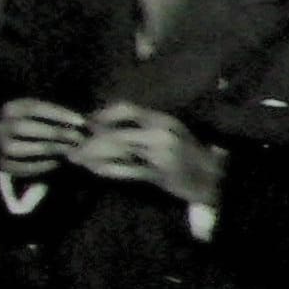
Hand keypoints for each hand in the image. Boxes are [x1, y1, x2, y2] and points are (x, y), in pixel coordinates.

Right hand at [0, 98, 88, 180]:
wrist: (18, 141)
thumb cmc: (41, 124)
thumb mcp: (46, 114)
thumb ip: (59, 116)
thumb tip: (84, 121)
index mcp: (11, 108)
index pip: (33, 107)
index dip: (58, 114)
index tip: (81, 121)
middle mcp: (0, 126)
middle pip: (24, 127)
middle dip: (54, 133)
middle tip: (78, 138)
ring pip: (18, 148)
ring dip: (47, 149)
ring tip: (69, 149)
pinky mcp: (4, 165)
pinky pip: (19, 167)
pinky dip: (40, 165)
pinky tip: (57, 161)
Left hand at [72, 101, 227, 207]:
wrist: (215, 179)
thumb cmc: (190, 156)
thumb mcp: (170, 134)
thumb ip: (145, 129)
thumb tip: (110, 128)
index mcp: (163, 120)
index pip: (126, 109)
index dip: (103, 114)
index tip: (87, 123)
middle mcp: (160, 133)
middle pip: (116, 132)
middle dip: (91, 141)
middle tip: (73, 148)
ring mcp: (160, 153)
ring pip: (118, 151)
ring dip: (94, 156)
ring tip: (77, 160)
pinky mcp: (159, 173)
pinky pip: (127, 170)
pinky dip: (109, 170)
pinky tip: (96, 171)